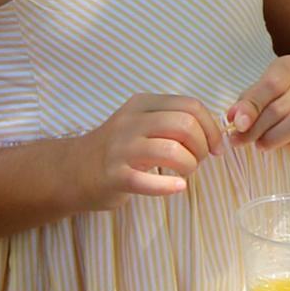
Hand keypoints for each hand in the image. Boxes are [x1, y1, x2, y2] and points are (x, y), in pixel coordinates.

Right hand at [84, 93, 228, 201]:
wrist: (73, 170)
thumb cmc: (118, 149)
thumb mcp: (141, 123)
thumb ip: (171, 120)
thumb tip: (214, 131)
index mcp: (142, 103)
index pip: (191, 105)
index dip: (211, 127)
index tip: (216, 147)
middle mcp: (131, 121)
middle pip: (185, 125)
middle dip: (202, 146)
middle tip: (199, 161)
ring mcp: (121, 148)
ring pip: (172, 150)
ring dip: (189, 165)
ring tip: (184, 173)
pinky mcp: (115, 176)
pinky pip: (149, 181)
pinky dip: (169, 185)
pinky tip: (176, 187)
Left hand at [231, 56, 289, 157]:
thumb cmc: (286, 100)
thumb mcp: (264, 97)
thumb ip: (248, 104)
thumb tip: (232, 118)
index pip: (269, 85)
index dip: (250, 107)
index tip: (235, 125)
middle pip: (280, 106)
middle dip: (256, 128)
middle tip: (241, 142)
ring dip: (277, 137)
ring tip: (262, 145)